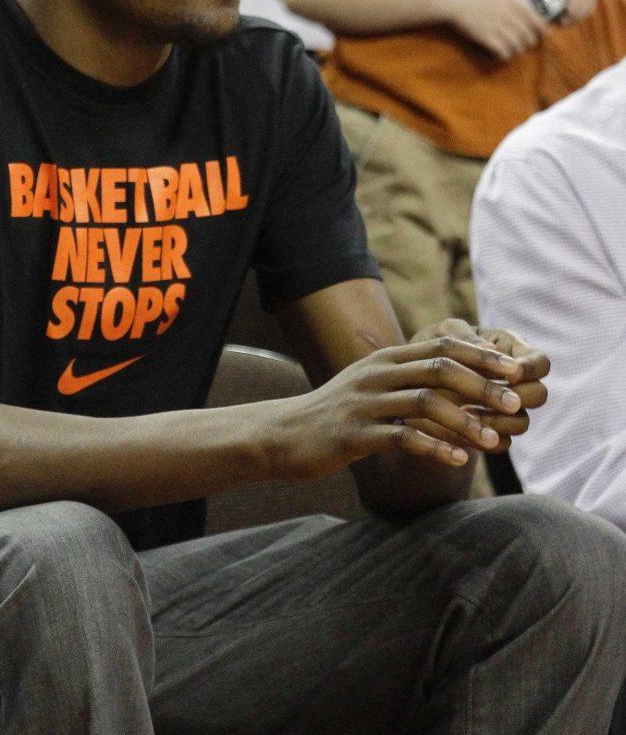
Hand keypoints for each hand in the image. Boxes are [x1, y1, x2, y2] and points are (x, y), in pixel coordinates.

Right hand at [270, 333, 528, 480]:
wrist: (286, 435)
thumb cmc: (340, 415)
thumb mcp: (375, 388)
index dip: (483, 355)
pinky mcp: (354, 434)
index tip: (518, 371)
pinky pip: (401, 437)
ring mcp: (364, 402)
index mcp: (386, 359)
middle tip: (515, 405)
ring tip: (492, 441)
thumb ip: (413, 381)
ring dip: (464, 421)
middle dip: (482, 385)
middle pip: (438, 368)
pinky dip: (433, 447)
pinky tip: (457, 460)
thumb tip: (466, 383)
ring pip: (423, 402)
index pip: (442, 345)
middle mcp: (377, 373)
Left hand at [408, 319, 549, 452]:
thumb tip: (489, 348)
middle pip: (539, 395)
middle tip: (495, 397)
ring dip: (498, 420)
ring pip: (522, 422)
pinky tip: (462, 431)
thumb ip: (463, 336)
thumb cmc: (429, 348)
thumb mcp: (442, 335)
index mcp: (509, 352)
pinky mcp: (490, 433)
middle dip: (519, 397)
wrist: (409, 381)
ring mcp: (504, 411)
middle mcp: (513, 384)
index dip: (531, 369)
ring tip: (467, 414)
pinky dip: (486, 439)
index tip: (512, 373)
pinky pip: (501, 443)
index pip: (540, 362)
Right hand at [440, 0, 547, 59]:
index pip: (536, 19)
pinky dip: (503, 56)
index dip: (541, 30)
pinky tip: (498, 54)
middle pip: (529, 36)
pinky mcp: (486, 38)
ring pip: (518, 47)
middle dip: (526, 43)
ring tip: (509, 51)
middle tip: (521, 45)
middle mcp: (509, 14)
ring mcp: (498, 26)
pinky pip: (504, 53)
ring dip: (514, 51)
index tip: (541, 34)